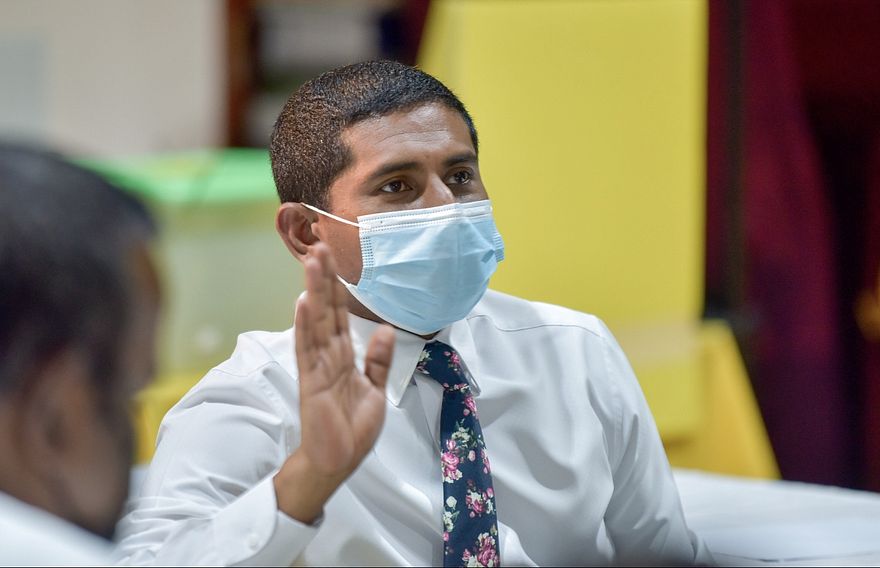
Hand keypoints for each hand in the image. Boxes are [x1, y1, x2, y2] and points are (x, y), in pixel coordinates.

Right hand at [274, 242, 394, 522]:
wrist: (338, 461)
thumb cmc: (353, 429)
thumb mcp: (375, 390)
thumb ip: (377, 360)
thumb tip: (384, 329)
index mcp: (343, 357)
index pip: (338, 315)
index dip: (337, 288)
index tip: (334, 260)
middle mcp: (327, 356)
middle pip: (325, 311)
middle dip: (324, 280)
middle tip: (320, 246)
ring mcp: (317, 367)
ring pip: (315, 323)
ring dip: (313, 292)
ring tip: (311, 263)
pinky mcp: (311, 383)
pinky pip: (307, 350)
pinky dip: (305, 327)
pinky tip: (302, 303)